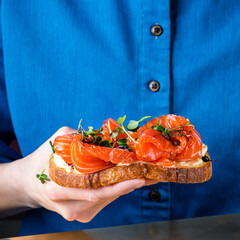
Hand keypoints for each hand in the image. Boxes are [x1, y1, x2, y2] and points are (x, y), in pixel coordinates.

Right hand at [18, 127, 157, 221]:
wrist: (27, 183)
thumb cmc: (40, 161)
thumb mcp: (55, 142)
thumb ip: (78, 138)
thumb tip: (104, 137)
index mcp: (58, 189)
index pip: (95, 190)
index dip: (119, 185)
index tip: (140, 178)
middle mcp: (68, 207)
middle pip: (106, 196)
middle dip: (130, 184)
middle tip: (151, 173)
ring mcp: (76, 214)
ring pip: (107, 198)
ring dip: (125, 186)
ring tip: (144, 174)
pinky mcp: (81, 215)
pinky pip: (103, 200)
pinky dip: (115, 188)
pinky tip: (125, 178)